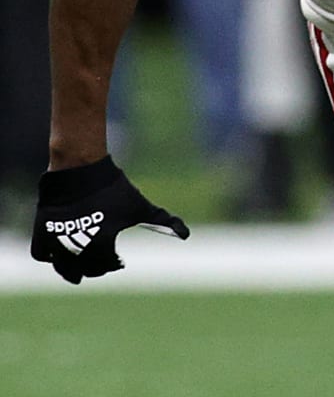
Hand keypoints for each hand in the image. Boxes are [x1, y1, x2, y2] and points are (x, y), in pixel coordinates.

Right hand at [31, 156, 189, 283]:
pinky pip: (41, 255)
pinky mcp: (41, 231)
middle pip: (84, 271)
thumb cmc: (114, 189)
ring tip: (78, 269)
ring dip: (71, 270)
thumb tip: (186, 235)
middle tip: (100, 264)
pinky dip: (49, 257)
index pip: (107, 266)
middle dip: (94, 269)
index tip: (118, 261)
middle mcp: (77, 249)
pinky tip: (58, 255)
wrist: (81, 170)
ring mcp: (57, 241)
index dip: (114, 265)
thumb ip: (163, 221)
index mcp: (102, 246)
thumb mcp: (140, 206)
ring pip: (61, 268)